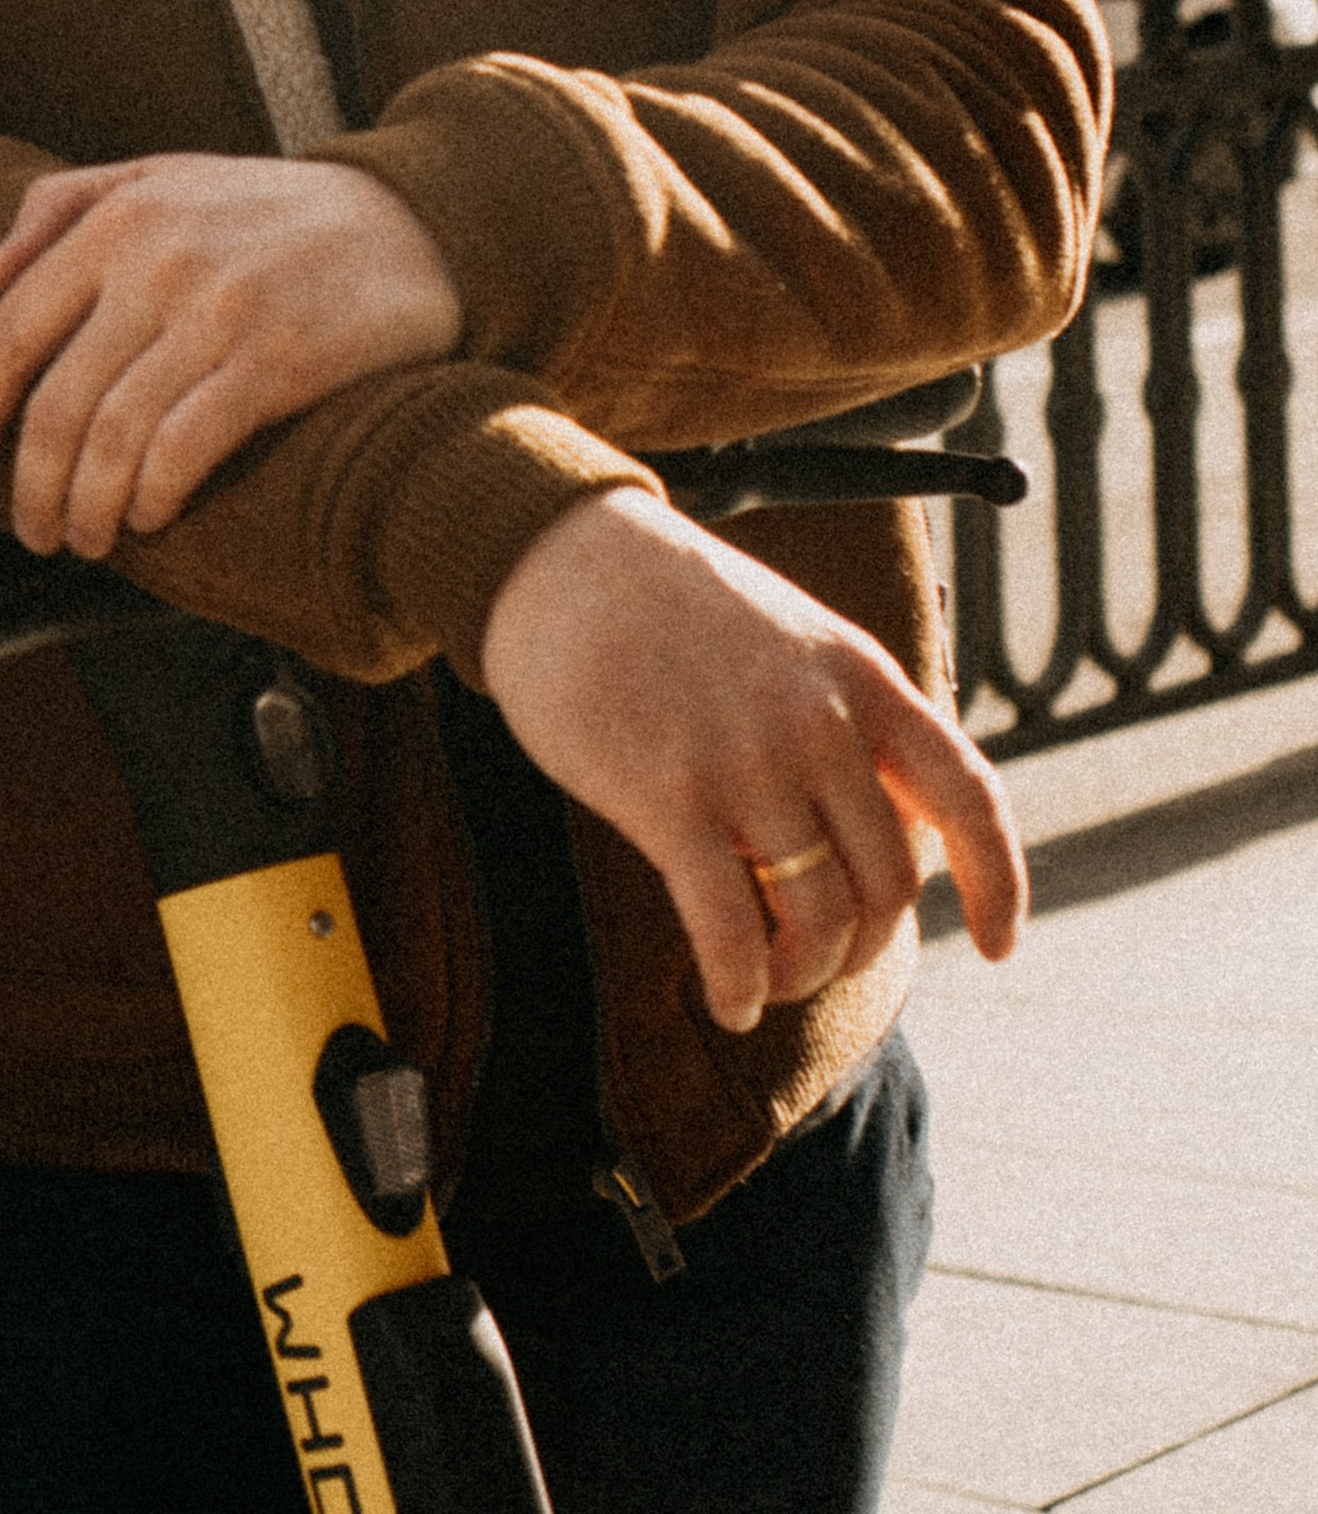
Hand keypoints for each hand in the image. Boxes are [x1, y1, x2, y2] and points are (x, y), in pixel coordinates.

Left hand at [0, 155, 463, 559]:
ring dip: (88, 507)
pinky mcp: (277, 362)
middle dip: (31, 488)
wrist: (413, 223)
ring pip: (114, 438)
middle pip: (56, 405)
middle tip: (32, 530)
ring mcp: (218, 312)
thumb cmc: (273, 211)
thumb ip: (67, 202)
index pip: (9, 335)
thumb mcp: (165, 173)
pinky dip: (153, 495)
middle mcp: (158, 262)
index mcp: (118, 219)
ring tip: (87, 538)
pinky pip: (185, 447)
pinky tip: (151, 515)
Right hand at [480, 486, 1023, 1033]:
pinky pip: (728, 930)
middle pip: (888, 884)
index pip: (969, 794)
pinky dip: (738, 986)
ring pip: (817, 919)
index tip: (1000, 946)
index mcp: (862, 676)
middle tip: (816, 956)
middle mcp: (818, 722)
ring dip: (799, 973)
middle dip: (861, 944)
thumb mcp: (795, 639)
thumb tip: (892, 842)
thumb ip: (851, 723)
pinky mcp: (668, 797)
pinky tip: (728, 1002)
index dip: (999, 881)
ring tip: (768, 981)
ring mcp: (745, 761)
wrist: (562, 559)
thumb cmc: (675, 611)